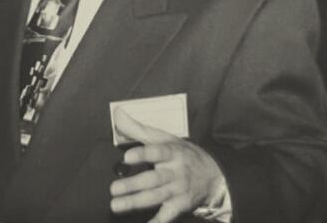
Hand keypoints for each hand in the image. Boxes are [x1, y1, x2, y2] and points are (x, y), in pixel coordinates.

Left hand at [110, 109, 224, 222]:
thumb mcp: (165, 138)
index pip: (158, 152)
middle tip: (113, 188)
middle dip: (133, 185)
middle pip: (153, 179)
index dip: (143, 154)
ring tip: (116, 205)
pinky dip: (157, 221)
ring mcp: (178, 191)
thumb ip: (138, 129)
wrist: (213, 176)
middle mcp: (175, 172)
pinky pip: (167, 216)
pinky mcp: (179, 206)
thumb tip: (118, 114)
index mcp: (172, 153)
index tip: (126, 157)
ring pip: (155, 197)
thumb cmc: (183, 154)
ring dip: (135, 202)